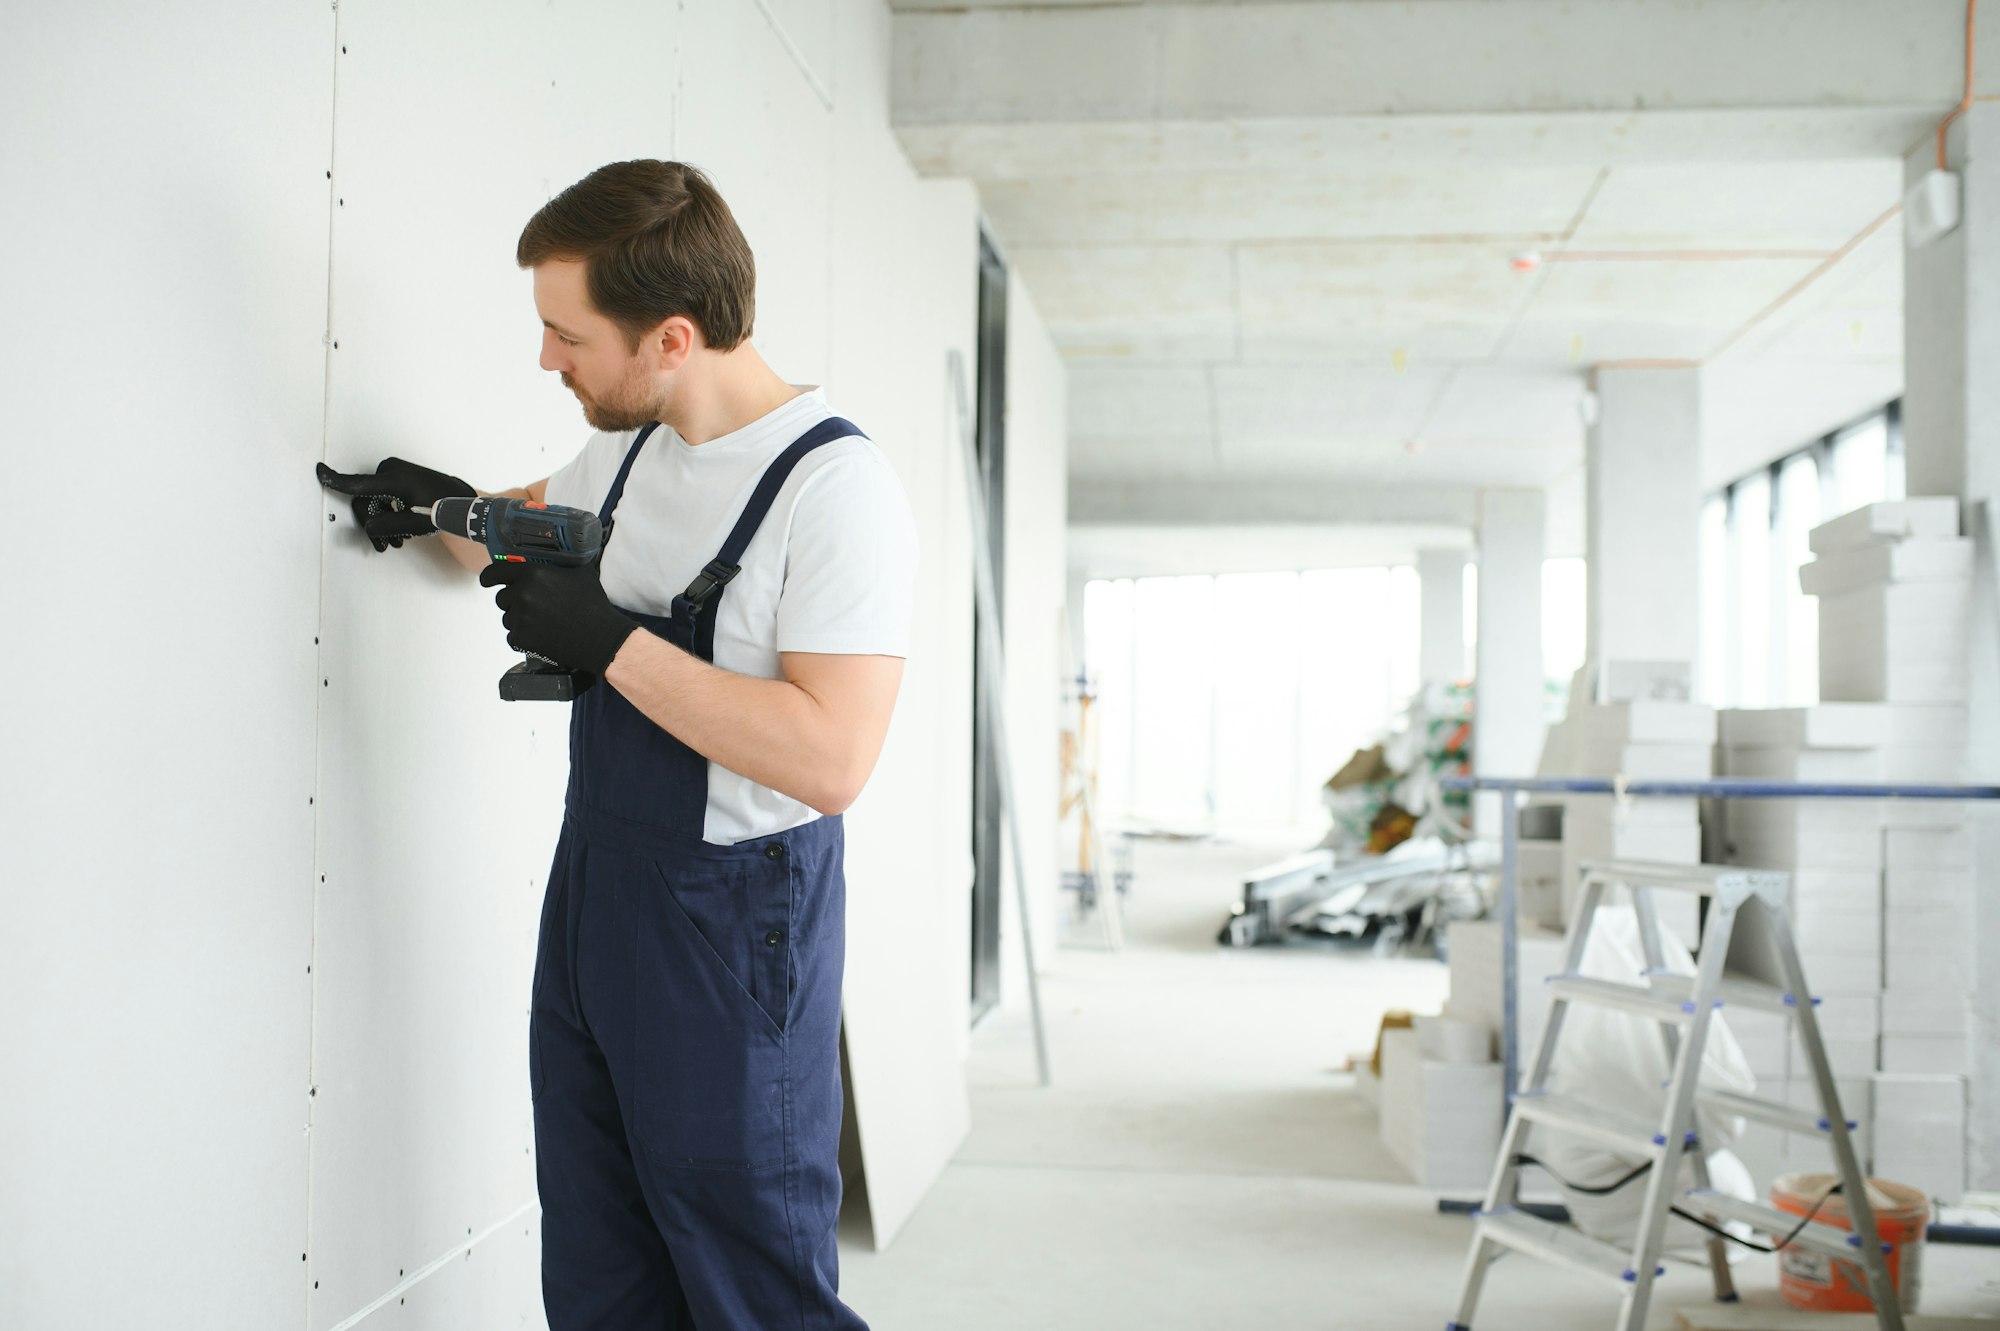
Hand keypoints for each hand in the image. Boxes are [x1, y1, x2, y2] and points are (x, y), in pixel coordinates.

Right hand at [317, 456, 474, 550]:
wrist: (461, 500)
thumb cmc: (442, 509)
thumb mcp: (415, 524)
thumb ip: (388, 525)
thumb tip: (368, 525)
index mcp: (394, 480)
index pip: (358, 483)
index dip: (335, 480)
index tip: (320, 471)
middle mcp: (392, 471)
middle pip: (366, 499)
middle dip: (373, 524)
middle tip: (385, 546)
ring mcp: (396, 471)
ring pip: (375, 499)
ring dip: (382, 521)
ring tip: (398, 541)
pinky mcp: (401, 475)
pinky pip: (385, 494)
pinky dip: (389, 511)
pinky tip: (400, 529)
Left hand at [480, 559, 639, 674]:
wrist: (599, 637)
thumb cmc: (592, 606)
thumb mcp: (580, 573)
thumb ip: (560, 564)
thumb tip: (555, 557)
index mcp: (533, 573)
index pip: (495, 572)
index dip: (489, 577)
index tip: (487, 581)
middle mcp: (522, 593)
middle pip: (501, 598)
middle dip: (513, 601)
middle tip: (533, 606)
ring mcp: (520, 617)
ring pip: (507, 618)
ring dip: (519, 620)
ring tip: (542, 622)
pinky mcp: (521, 637)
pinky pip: (512, 636)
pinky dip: (524, 637)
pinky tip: (542, 635)